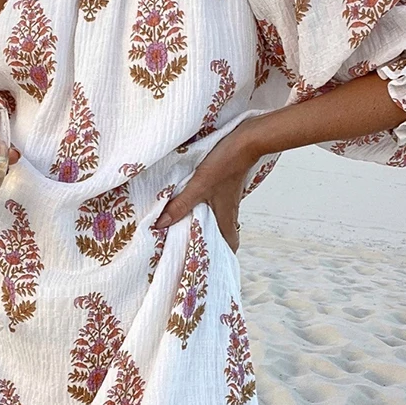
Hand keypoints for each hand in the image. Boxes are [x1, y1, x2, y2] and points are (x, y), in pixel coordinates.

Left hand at [152, 120, 259, 253]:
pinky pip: (215, 204)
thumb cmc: (225, 164)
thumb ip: (180, 206)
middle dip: (210, 242)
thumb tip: (160, 225)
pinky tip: (192, 204)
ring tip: (185, 228)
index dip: (222, 256)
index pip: (230, 245)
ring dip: (205, 224)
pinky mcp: (225, 186)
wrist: (245, 140)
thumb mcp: (198, 186)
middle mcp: (229, 211)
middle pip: (222, 234)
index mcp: (226, 217)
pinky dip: (205, 209)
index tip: (209, 264)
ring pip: (218, 218)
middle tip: (191, 247)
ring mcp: (228, 199)